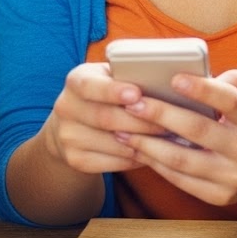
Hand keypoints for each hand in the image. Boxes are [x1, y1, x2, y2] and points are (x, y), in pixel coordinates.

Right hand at [39, 61, 164, 175]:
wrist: (73, 125)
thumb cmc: (106, 94)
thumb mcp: (111, 77)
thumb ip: (130, 74)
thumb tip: (167, 76)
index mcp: (76, 80)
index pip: (90, 85)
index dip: (113, 91)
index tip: (137, 94)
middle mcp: (66, 107)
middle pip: (106, 118)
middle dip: (141, 122)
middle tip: (170, 123)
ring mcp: (68, 137)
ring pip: (113, 143)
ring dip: (144, 143)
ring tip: (169, 139)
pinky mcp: (75, 159)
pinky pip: (112, 163)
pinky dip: (136, 158)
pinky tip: (154, 152)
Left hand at [118, 70, 236, 208]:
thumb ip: (235, 80)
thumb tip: (202, 78)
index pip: (231, 102)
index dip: (203, 90)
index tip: (175, 78)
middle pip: (198, 130)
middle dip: (161, 114)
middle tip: (133, 103)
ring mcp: (232, 177)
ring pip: (181, 159)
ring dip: (147, 144)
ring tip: (123, 129)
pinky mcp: (218, 196)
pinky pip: (179, 179)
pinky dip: (155, 163)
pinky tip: (138, 149)